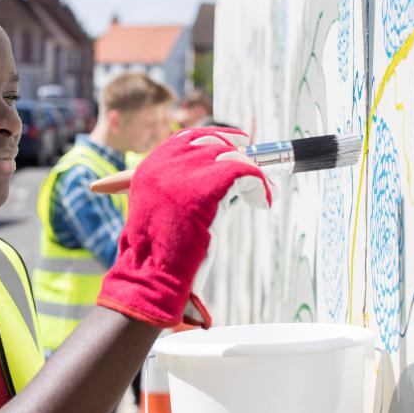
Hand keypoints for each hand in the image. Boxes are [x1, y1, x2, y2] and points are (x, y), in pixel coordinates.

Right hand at [96, 127, 273, 328]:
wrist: (153, 274)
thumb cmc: (157, 255)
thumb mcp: (159, 214)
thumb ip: (176, 193)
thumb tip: (213, 181)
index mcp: (150, 169)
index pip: (185, 139)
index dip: (214, 138)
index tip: (236, 145)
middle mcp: (164, 165)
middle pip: (210, 142)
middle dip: (236, 150)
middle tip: (253, 167)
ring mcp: (184, 173)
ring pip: (231, 156)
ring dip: (252, 172)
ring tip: (263, 191)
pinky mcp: (207, 186)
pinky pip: (245, 173)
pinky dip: (260, 185)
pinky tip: (263, 201)